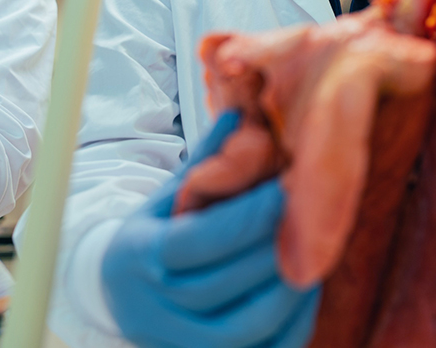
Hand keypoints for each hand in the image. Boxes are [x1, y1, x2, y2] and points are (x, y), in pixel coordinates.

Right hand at [101, 112, 319, 347]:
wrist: (119, 295)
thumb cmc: (158, 232)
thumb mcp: (170, 194)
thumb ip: (207, 161)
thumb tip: (242, 111)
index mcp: (139, 255)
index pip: (200, 240)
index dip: (249, 216)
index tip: (288, 188)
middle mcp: (150, 307)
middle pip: (227, 284)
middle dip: (278, 247)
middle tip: (317, 216)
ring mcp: (175, 343)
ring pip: (247, 327)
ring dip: (291, 289)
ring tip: (317, 251)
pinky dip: (292, 326)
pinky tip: (308, 290)